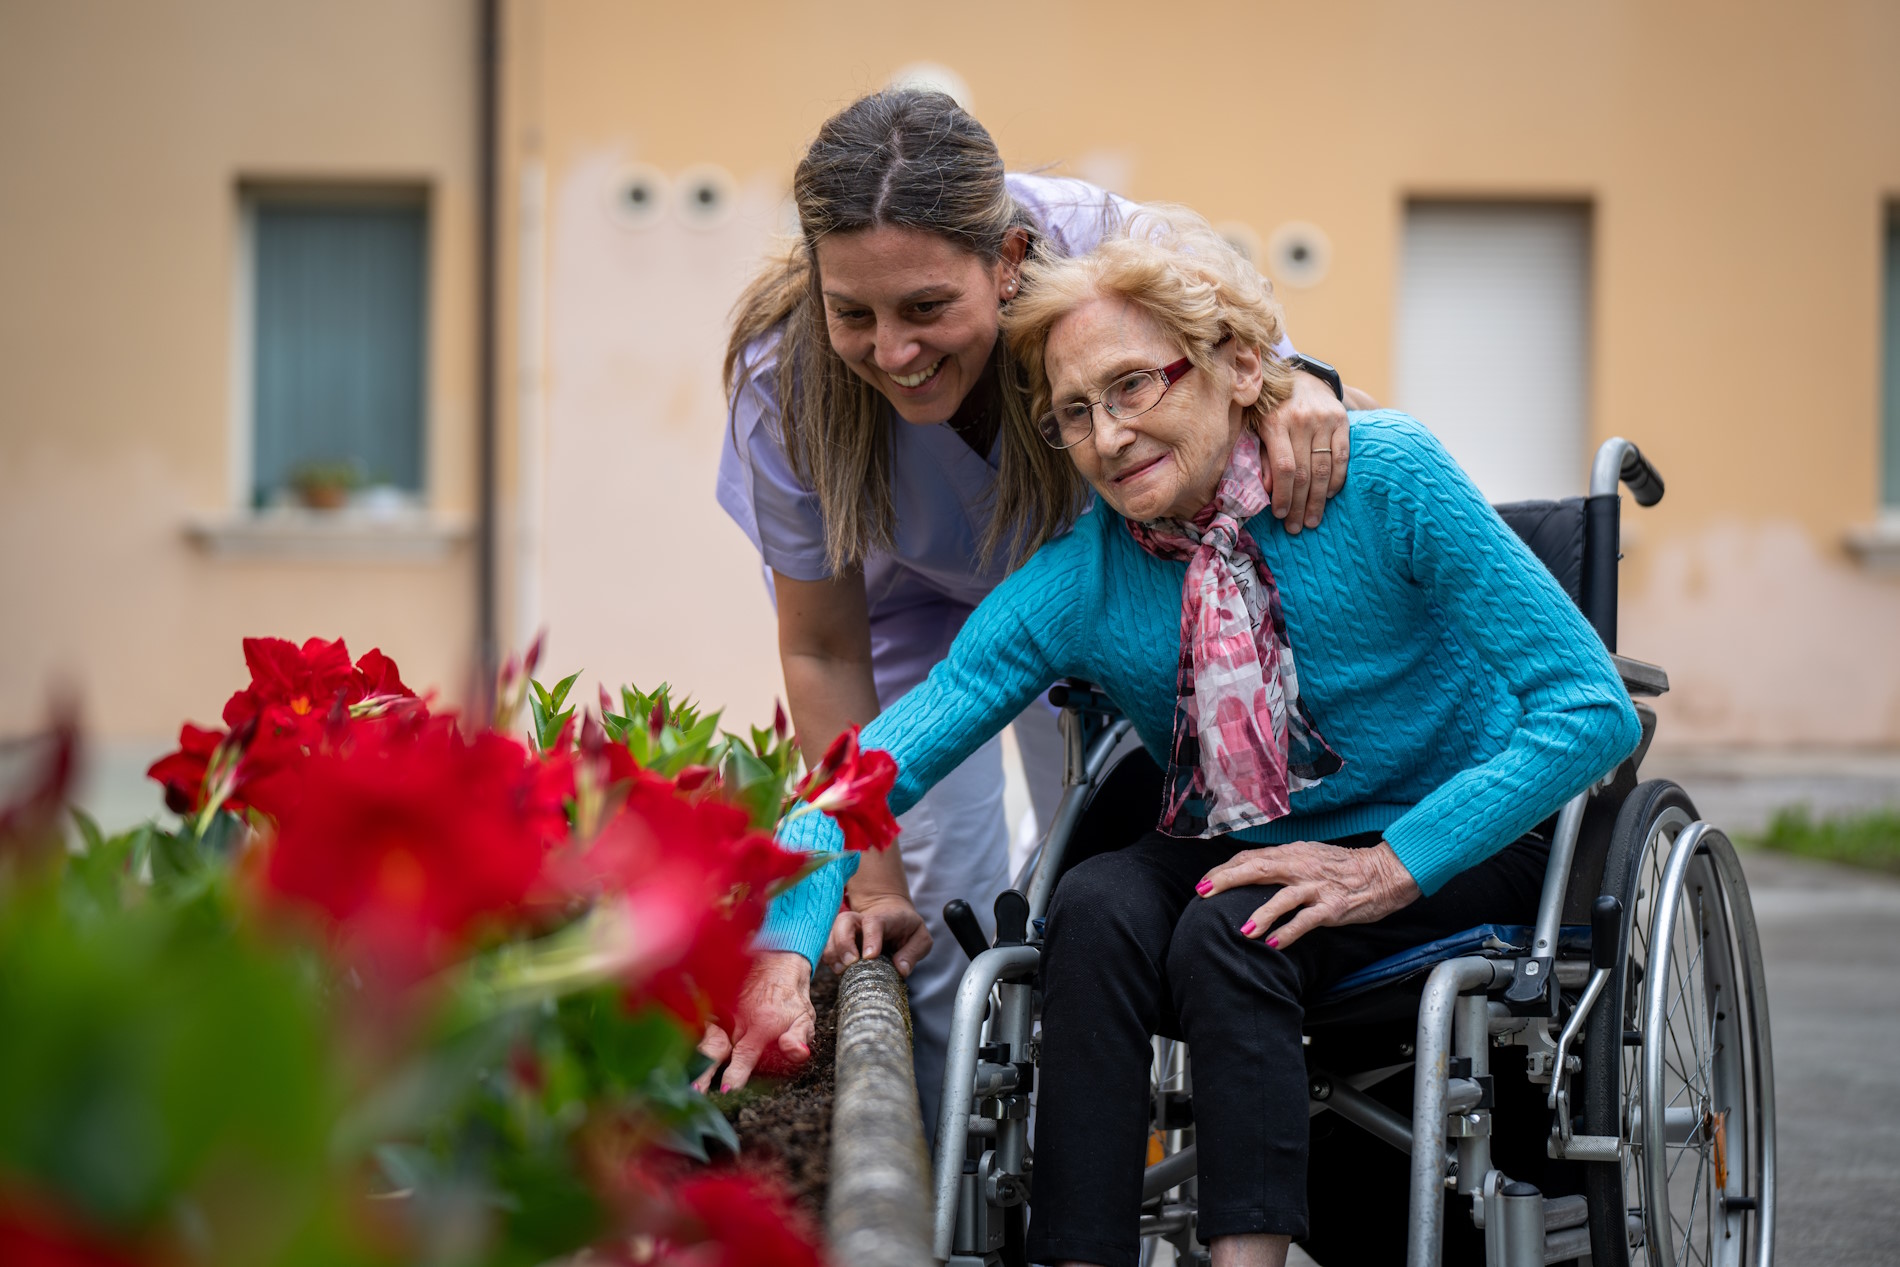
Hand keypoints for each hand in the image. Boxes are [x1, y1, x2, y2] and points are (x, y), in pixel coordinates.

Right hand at [693, 950, 814, 1093]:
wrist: (776, 964)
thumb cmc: (789, 997)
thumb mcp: (803, 1017)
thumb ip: (798, 1037)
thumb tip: (797, 1052)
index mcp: (760, 1028)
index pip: (745, 1056)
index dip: (735, 1075)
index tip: (726, 1092)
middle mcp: (737, 1023)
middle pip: (715, 1052)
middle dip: (702, 1073)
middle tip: (692, 1092)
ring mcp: (722, 1015)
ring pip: (702, 1039)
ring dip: (690, 1057)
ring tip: (680, 1078)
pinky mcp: (713, 1007)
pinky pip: (698, 1025)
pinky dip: (686, 1038)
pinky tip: (673, 1054)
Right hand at [823, 892, 931, 976]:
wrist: (891, 915)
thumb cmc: (907, 928)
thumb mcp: (921, 938)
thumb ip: (913, 952)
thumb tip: (900, 969)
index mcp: (885, 918)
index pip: (874, 922)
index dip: (870, 938)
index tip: (870, 957)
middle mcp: (862, 920)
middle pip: (844, 922)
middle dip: (843, 943)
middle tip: (850, 963)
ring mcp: (848, 928)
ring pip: (831, 932)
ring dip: (832, 952)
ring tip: (841, 970)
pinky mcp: (839, 939)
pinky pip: (826, 944)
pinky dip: (827, 957)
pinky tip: (836, 969)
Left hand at [1197, 841, 1420, 950]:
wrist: (1383, 873)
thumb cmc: (1343, 867)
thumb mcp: (1309, 856)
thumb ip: (1282, 863)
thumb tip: (1251, 869)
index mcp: (1292, 853)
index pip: (1251, 857)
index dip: (1225, 869)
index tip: (1205, 881)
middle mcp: (1301, 866)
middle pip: (1257, 869)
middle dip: (1227, 880)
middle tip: (1203, 892)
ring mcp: (1316, 887)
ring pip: (1281, 898)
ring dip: (1259, 914)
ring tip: (1241, 930)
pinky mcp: (1332, 907)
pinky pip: (1305, 921)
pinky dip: (1288, 932)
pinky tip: (1272, 944)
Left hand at [1257, 370, 1351, 533]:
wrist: (1300, 375)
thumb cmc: (1272, 407)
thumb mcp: (1257, 426)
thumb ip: (1261, 455)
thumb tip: (1266, 490)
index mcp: (1275, 422)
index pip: (1283, 467)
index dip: (1283, 495)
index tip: (1279, 515)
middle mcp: (1301, 420)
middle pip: (1304, 473)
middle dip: (1299, 505)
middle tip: (1295, 527)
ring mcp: (1324, 420)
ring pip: (1323, 469)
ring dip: (1318, 500)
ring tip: (1312, 520)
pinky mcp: (1341, 420)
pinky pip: (1341, 457)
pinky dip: (1336, 480)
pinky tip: (1329, 496)